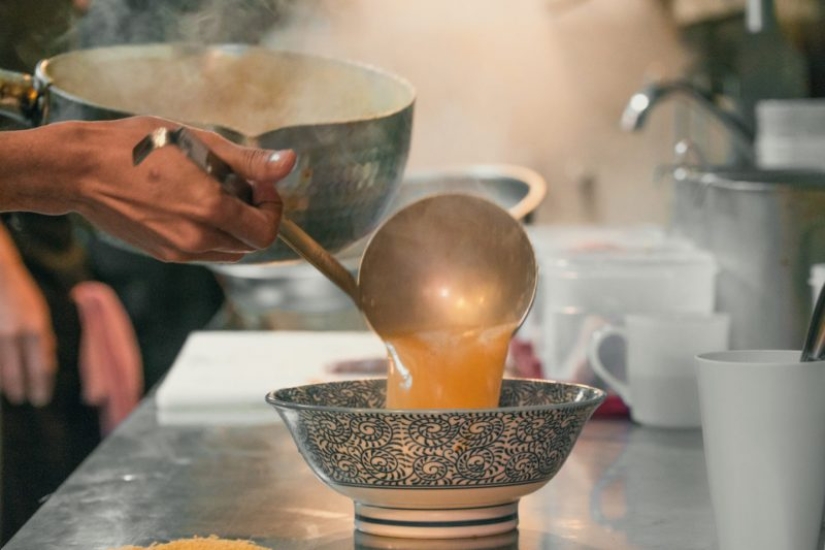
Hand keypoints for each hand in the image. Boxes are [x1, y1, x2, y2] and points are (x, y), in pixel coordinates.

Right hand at [0, 116, 296, 262]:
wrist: (82, 169)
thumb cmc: (139, 146)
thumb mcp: (201, 142)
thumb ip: (249, 161)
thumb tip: (289, 163)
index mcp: (211, 210)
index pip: (266, 232)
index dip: (272, 209)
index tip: (261, 186)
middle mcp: (197, 238)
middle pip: (250, 244)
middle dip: (254, 215)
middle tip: (236, 184)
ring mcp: (179, 251)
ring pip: (229, 250)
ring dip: (233, 226)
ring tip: (210, 190)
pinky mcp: (164, 254)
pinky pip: (204, 251)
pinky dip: (210, 232)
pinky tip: (189, 202)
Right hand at [0, 224, 55, 405]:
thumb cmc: (22, 295)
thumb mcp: (41, 314)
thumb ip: (44, 339)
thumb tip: (47, 364)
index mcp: (36, 329)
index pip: (41, 366)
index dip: (41, 385)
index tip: (40, 399)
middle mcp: (15, 334)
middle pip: (19, 372)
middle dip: (22, 390)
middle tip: (24, 400)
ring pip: (1, 369)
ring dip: (6, 384)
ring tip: (11, 394)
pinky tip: (0, 381)